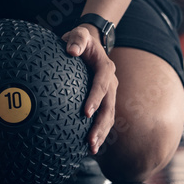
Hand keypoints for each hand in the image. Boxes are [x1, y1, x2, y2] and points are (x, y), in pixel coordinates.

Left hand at [63, 24, 116, 154]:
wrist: (90, 43)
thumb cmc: (80, 40)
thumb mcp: (79, 34)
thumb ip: (76, 40)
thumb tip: (72, 51)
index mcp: (105, 68)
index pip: (102, 86)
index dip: (95, 99)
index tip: (85, 113)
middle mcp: (111, 83)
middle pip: (108, 107)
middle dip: (101, 125)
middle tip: (90, 141)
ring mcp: (110, 94)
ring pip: (108, 117)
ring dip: (102, 133)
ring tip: (91, 149)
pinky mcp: (105, 101)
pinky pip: (103, 118)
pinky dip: (99, 132)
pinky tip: (89, 147)